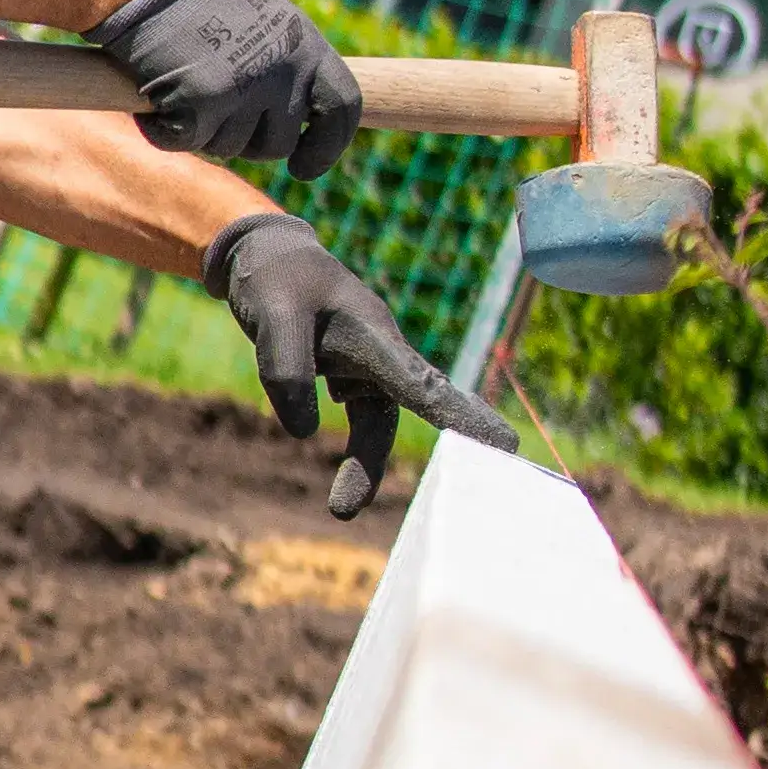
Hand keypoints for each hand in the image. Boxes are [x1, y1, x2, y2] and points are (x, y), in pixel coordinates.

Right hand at [92, 0, 363, 180]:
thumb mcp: (263, 19)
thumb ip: (286, 65)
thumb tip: (298, 116)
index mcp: (305, 45)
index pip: (342, 107)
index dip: (327, 146)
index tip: (304, 167)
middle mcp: (281, 71)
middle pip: (278, 144)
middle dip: (247, 143)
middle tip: (215, 112)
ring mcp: (242, 90)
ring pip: (229, 148)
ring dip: (203, 131)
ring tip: (182, 83)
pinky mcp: (200, 105)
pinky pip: (184, 142)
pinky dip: (163, 129)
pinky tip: (154, 94)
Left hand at [204, 210, 520, 513]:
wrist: (266, 258)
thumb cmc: (277, 279)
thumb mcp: (272, 313)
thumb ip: (285, 366)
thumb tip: (303, 432)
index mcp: (375, 334)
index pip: (422, 381)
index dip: (460, 415)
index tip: (502, 444)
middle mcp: (381, 353)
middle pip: (422, 404)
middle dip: (456, 438)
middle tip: (501, 469)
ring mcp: (367, 367)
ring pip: (381, 424)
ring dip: (367, 466)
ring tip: (341, 510)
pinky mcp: (349, 378)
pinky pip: (362, 422)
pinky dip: (356, 454)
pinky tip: (343, 492)